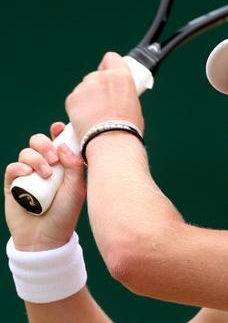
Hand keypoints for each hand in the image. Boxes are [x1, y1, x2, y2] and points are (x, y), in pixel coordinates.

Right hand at [4, 123, 85, 250]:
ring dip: (36, 158)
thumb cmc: (66, 213)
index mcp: (63, 164)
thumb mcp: (76, 188)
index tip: (59, 128)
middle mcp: (45, 166)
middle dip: (45, 144)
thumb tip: (63, 145)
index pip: (58, 141)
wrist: (46, 238)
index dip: (58, 131)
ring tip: (46, 174)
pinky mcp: (13, 185)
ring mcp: (29, 174)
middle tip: (53, 159)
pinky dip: (19, 167)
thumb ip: (74, 165)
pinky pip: (12, 168)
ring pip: (26, 152)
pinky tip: (27, 173)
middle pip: (39, 141)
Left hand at [65, 52, 143, 138]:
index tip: (109, 74)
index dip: (109, 66)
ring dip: (87, 99)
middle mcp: (102, 77)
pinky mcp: (73, 98)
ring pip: (84, 88)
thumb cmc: (127, 128)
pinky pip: (75, 100)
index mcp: (122, 76)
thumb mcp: (134, 105)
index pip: (112, 58)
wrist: (111, 141)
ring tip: (95, 116)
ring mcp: (86, 87)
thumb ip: (124, 95)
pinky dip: (78, 109)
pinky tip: (85, 120)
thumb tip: (119, 99)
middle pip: (96, 75)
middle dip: (97, 87)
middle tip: (102, 103)